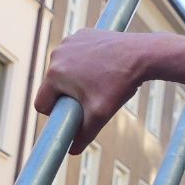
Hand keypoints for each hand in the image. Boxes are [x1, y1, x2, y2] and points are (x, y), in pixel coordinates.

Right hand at [34, 29, 163, 152]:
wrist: (142, 54)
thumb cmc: (120, 83)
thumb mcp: (100, 115)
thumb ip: (83, 135)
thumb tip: (71, 151)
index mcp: (55, 74)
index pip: (42, 103)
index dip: (56, 113)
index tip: (74, 114)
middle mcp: (57, 54)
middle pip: (53, 86)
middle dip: (68, 94)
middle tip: (93, 96)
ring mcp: (69, 41)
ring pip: (64, 70)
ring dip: (76, 78)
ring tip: (100, 81)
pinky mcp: (82, 34)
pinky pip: (75, 55)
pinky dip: (84, 62)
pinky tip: (103, 65)